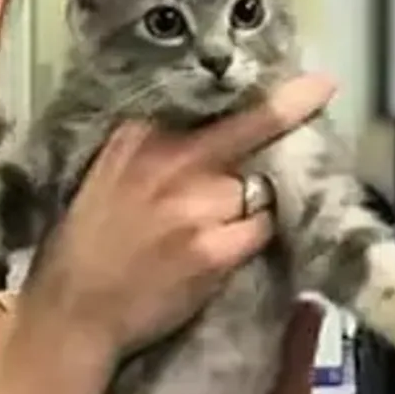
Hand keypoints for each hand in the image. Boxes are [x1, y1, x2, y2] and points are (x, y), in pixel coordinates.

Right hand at [18, 74, 334, 356]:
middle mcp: (172, 160)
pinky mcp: (213, 250)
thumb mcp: (109, 172)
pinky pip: (261, 231)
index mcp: (142, 135)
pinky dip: (252, 238)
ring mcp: (196, 206)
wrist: (74, 309)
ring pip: (259, 191)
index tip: (321, 84)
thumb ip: (156, 146)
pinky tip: (220, 252)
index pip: (220, 106)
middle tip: (315, 106)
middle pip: (253, 141)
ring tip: (210, 230)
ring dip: (250, 206)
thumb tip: (215, 129)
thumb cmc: (89, 242)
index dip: (276, 101)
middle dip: (278, 138)